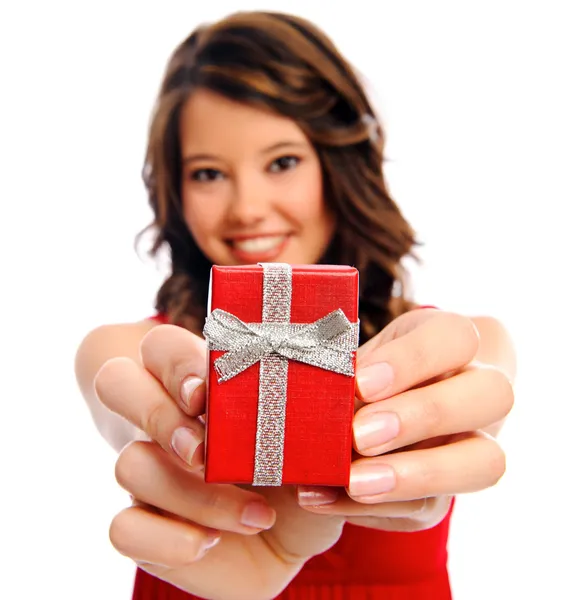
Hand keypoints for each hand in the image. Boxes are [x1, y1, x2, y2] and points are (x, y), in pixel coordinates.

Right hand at [95, 325, 344, 599]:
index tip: (208, 391)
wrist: (287, 539)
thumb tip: (345, 383)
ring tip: (253, 513)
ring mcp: (147, 470)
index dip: (177, 365)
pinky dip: (168, 539)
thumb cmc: (303, 474)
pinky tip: (212, 543)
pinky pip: (121, 529)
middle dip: (158, 412)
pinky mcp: (142, 524)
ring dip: (191, 493)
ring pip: (128, 464)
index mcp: (202, 384)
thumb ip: (325, 410)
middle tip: (203, 448)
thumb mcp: (323, 440)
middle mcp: (165, 419)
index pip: (163, 347)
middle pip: (116, 383)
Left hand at [297, 308, 514, 531]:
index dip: (413, 359)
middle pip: (493, 394)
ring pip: (486, 462)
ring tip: (353, 481)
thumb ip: (346, 371)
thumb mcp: (360, 356)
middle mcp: (479, 391)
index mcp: (453, 343)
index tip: (362, 382)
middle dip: (424, 415)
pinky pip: (427, 507)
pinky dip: (370, 507)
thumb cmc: (368, 370)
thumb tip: (319, 395)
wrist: (384, 407)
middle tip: (361, 434)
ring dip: (417, 475)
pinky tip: (323, 497)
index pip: (457, 337)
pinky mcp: (446, 494)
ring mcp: (474, 445)